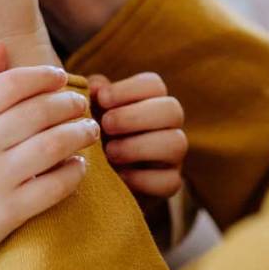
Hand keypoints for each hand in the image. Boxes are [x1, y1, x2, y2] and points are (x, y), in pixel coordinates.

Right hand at [0, 44, 99, 262]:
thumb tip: (1, 47)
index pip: (10, 85)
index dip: (41, 75)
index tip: (60, 76)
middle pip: (36, 112)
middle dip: (68, 103)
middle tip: (81, 103)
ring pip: (52, 145)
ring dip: (80, 133)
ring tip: (90, 129)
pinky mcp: (9, 213)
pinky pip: (54, 186)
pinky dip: (75, 172)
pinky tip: (80, 164)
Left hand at [88, 73, 186, 197]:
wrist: (100, 177)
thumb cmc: (96, 133)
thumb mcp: (91, 111)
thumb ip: (93, 96)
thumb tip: (96, 87)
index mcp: (151, 100)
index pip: (155, 85)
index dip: (129, 89)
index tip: (102, 99)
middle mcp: (169, 125)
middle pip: (173, 110)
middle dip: (136, 116)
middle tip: (106, 125)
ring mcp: (173, 156)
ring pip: (177, 143)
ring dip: (139, 146)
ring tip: (109, 152)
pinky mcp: (170, 184)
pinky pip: (170, 181)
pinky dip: (143, 179)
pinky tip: (119, 176)